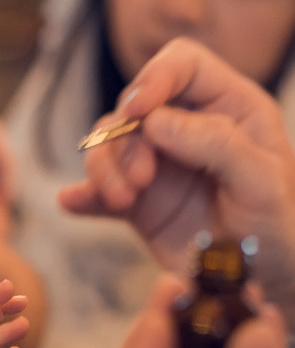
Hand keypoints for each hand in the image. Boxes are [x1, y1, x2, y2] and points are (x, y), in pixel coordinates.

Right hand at [59, 38, 294, 326]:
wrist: (263, 282)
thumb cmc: (278, 225)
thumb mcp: (263, 181)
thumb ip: (218, 143)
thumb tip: (156, 120)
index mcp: (229, 106)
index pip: (182, 65)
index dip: (154, 78)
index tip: (137, 112)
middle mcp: (188, 128)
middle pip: (134, 106)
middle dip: (126, 140)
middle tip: (140, 182)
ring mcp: (160, 165)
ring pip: (110, 144)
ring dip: (104, 169)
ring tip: (121, 201)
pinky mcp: (140, 204)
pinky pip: (101, 191)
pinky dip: (84, 196)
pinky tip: (72, 203)